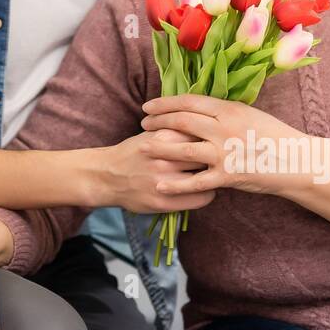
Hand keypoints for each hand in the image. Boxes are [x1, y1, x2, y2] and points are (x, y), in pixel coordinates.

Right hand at [101, 127, 218, 213]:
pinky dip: (208, 193)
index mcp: (162, 137)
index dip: (212, 136)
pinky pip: (200, 198)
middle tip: (221, 157)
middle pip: (206, 154)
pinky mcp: (164, 201)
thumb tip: (208, 127)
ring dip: (214, 175)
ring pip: (206, 177)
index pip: (200, 133)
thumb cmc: (135, 152)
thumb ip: (177, 130)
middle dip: (216, 156)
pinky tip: (204, 188)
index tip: (216, 140)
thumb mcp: (152, 133)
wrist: (108, 176)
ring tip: (215, 173)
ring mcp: (164, 182)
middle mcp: (164, 158)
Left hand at [139, 94, 314, 196]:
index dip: (165, 103)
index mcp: (229, 110)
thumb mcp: (250, 115)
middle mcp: (224, 128)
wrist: (298, 161)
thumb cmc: (276, 136)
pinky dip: (177, 184)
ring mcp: (225, 153)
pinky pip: (197, 181)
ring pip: (183, 149)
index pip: (189, 102)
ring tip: (143, 147)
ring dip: (160, 148)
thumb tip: (201, 108)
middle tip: (142, 123)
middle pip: (182, 121)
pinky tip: (161, 184)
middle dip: (158, 121)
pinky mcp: (229, 176)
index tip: (149, 106)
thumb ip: (224, 112)